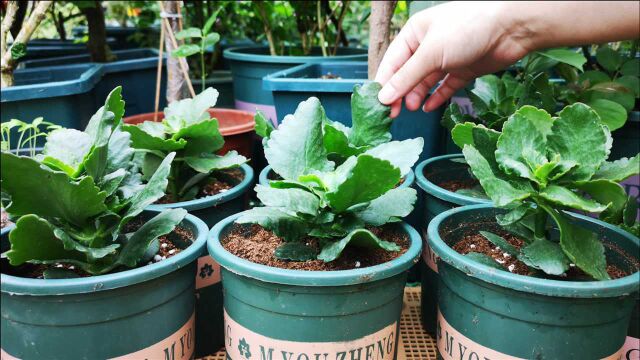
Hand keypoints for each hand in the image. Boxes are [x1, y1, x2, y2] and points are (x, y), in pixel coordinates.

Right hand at [375, 2, 534, 116]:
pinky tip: (428, 107)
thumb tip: (384, 96)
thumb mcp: (431, 53)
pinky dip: (436, 97)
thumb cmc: (467, 28)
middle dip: (399, 93)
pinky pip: (444, 87)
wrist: (511, 27)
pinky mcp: (463, 70)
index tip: (379, 104)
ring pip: (425, 82)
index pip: (392, 62)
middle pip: (407, 74)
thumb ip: (407, 77)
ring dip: (416, 95)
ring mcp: (446, 58)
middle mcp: (428, 45)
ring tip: (412, 108)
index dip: (384, 83)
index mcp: (415, 33)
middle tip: (393, 113)